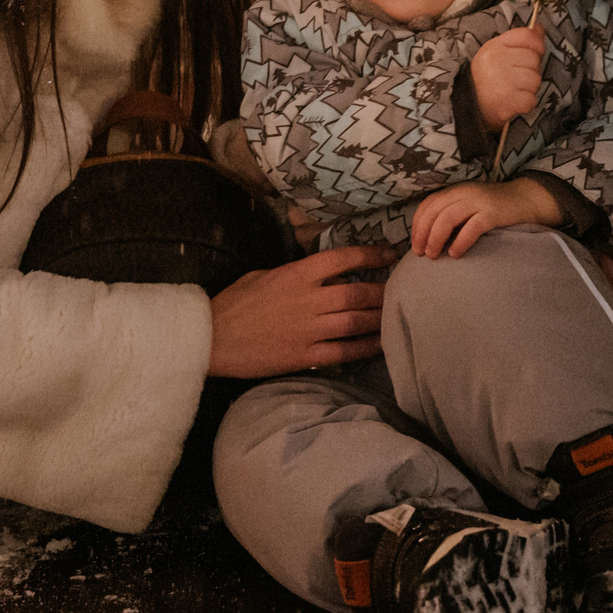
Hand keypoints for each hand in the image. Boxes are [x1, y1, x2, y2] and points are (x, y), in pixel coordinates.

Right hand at [207, 245, 394, 376]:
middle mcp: (306, 300)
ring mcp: (307, 330)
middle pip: (356, 292)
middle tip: (400, 290)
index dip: (369, 256)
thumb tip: (323, 275)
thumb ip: (295, 274)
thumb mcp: (263, 275)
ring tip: (396, 315)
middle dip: (382, 291)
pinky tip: (380, 343)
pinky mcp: (304, 356)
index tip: (388, 255)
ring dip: (379, 318)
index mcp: (295, 275)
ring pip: (355, 321)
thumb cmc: (233, 304)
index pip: (341, 259)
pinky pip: (343, 351)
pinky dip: (365, 347)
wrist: (212, 340)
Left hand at [410, 178, 562, 258]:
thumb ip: (451, 215)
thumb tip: (428, 239)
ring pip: (447, 218)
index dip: (417, 225)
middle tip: (421, 253)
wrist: (526, 200)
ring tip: (433, 255)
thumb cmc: (494, 208)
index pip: (427, 205)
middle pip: (434, 212)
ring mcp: (478, 201)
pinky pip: (471, 227)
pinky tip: (455, 254)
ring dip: (436, 238)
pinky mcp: (493, 212)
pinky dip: (460, 242)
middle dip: (422, 234)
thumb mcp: (469, 206)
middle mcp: (464, 192)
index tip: (415, 244)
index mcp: (455, 191)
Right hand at [470, 24, 546, 130]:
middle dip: (531, 70)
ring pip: (535, 80)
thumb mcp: (498, 53)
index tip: (535, 53)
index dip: (537, 45)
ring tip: (515, 90)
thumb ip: (519, 41)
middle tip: (518, 78)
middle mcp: (496, 60)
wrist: (470, 107)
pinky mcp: (506, 101)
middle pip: (534, 59)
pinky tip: (516, 102)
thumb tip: (539, 28)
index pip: (526, 36)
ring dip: (530, 88)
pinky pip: (531, 99)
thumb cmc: (488, 79)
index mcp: (494, 46)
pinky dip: (527, 103)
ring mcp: (501, 80)